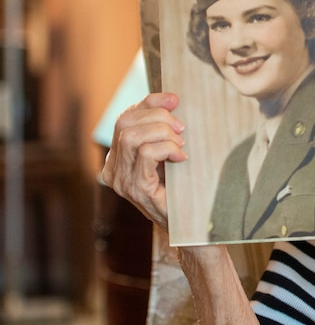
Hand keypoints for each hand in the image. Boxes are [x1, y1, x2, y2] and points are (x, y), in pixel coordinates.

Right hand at [101, 92, 187, 229]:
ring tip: (181, 145)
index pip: (125, 118)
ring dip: (163, 133)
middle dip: (158, 117)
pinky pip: (146, 154)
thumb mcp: (168, 153)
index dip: (149, 102)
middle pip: (125, 123)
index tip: (174, 99)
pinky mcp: (137, 190)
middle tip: (181, 128)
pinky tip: (181, 158)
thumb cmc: (182, 187)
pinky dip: (167, 149)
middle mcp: (113, 170)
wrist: (191, 226)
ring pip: (132, 137)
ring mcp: (122, 182)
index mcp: (117, 158)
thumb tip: (172, 99)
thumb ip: (163, 131)